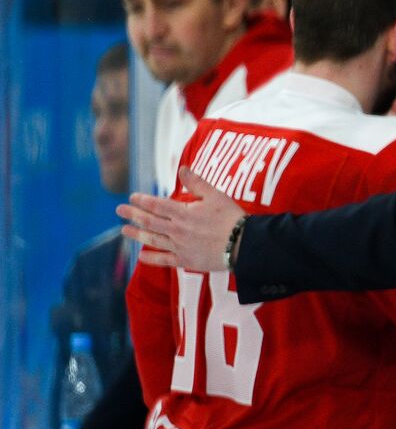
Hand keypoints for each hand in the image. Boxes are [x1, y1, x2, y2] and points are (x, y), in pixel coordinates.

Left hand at [118, 167, 245, 271]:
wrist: (243, 244)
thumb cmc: (232, 218)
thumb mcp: (216, 195)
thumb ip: (196, 183)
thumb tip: (182, 169)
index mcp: (183, 212)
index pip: (157, 205)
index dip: (143, 200)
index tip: (132, 197)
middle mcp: (177, 230)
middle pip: (150, 221)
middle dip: (133, 215)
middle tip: (119, 210)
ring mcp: (180, 246)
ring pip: (153, 239)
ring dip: (137, 234)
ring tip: (124, 230)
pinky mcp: (186, 260)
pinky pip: (165, 260)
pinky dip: (152, 258)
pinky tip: (141, 256)